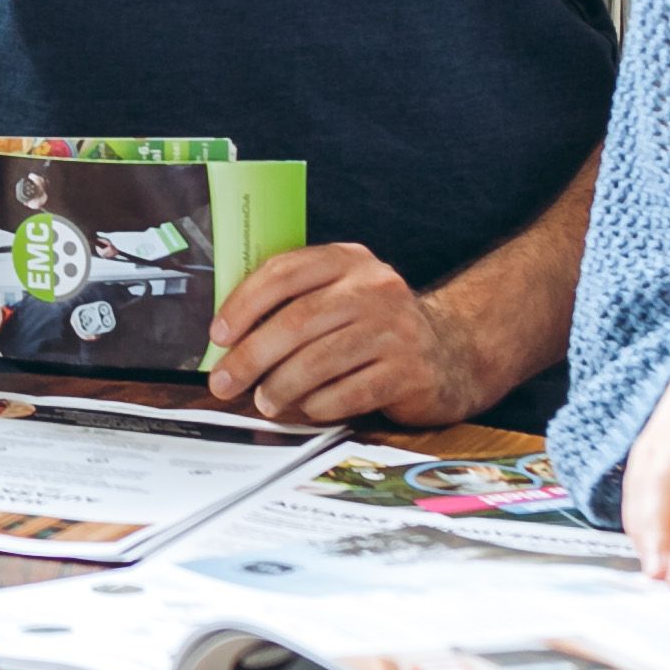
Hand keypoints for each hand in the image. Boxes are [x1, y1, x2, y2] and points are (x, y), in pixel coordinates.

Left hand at [205, 243, 483, 425]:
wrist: (452, 353)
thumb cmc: (375, 328)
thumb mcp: (340, 297)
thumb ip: (294, 304)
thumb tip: (228, 339)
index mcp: (348, 261)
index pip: (284, 274)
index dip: (243, 305)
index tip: (217, 335)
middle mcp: (375, 288)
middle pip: (297, 321)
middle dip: (251, 356)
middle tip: (225, 382)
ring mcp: (397, 328)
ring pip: (320, 360)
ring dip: (280, 386)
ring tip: (263, 401)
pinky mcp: (410, 371)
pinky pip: (349, 392)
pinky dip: (319, 405)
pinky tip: (306, 409)